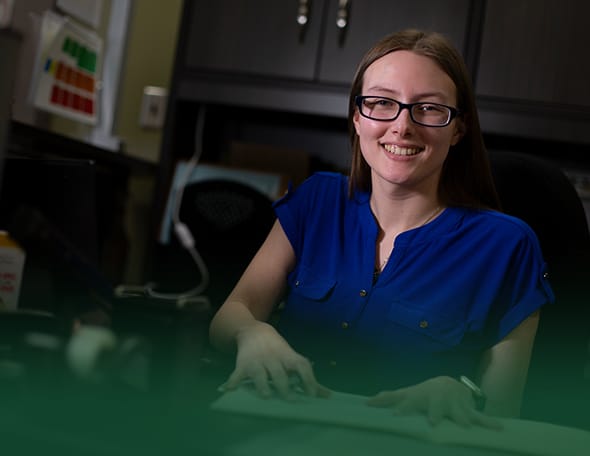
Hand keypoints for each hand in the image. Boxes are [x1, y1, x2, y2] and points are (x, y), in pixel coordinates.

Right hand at [221, 321, 330, 398]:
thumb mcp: (292, 359)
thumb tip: (328, 396)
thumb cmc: (278, 350)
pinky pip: (236, 374)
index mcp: (288, 357)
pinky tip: (229, 390)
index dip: (307, 379)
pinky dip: (232, 381)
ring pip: (259, 374)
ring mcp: (257, 362)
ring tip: (266, 396)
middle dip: (284, 386)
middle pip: (279, 373)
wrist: (254, 331)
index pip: (301, 365)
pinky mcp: (242, 364)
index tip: (312, 395)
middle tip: (290, 399)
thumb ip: (308, 377)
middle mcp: (273, 358)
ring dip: (262, 385)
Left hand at [366, 376, 501, 428]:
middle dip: (434, 413)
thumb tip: (367, 402)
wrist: (448, 384)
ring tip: (464, 426)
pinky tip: (500, 429)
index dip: (403, 407)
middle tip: (433, 422)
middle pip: (435, 405)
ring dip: (461, 417)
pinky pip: (479, 417)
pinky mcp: (467, 410)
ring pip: (458, 412)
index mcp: (420, 396)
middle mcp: (437, 399)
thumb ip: (389, 398)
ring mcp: (453, 404)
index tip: (395, 415)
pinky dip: (489, 423)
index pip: (410, 401)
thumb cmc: (423, 393)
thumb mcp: (407, 394)